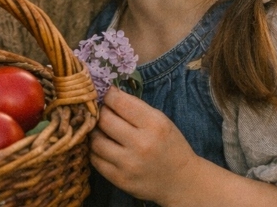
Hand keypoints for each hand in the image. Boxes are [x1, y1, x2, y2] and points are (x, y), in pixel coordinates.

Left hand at [88, 87, 197, 203]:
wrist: (181, 181)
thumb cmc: (170, 146)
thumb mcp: (161, 121)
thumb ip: (136, 108)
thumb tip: (108, 94)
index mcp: (154, 124)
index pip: (119, 102)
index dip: (108, 95)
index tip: (107, 96)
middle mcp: (141, 144)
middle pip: (104, 120)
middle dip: (100, 113)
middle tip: (103, 113)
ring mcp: (129, 164)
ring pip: (95, 140)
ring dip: (95, 132)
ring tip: (102, 131)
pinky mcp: (120, 180)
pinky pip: (95, 160)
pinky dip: (96, 151)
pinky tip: (104, 147)